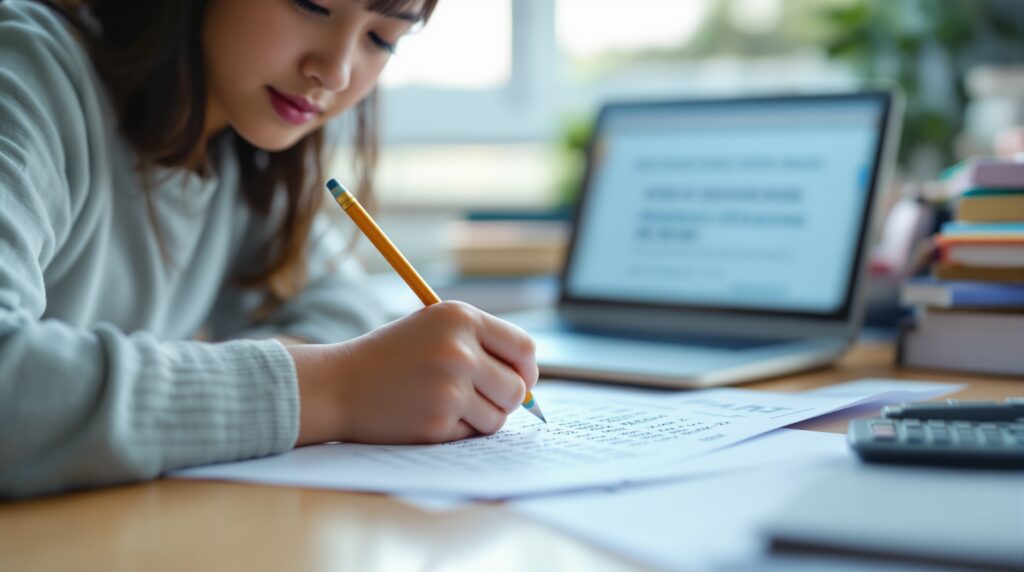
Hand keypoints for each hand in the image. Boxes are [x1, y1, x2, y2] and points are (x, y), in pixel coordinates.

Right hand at [288, 301, 537, 445]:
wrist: (338, 385)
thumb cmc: (391, 358)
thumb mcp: (434, 329)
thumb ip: (481, 346)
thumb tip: (529, 386)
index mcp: (461, 318)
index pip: (524, 348)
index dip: (526, 369)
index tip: (520, 379)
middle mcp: (459, 350)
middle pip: (517, 388)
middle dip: (504, 399)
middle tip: (479, 398)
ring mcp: (450, 388)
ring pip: (498, 416)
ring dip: (480, 417)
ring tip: (446, 404)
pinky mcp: (438, 422)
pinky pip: (471, 434)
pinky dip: (456, 431)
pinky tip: (427, 415)